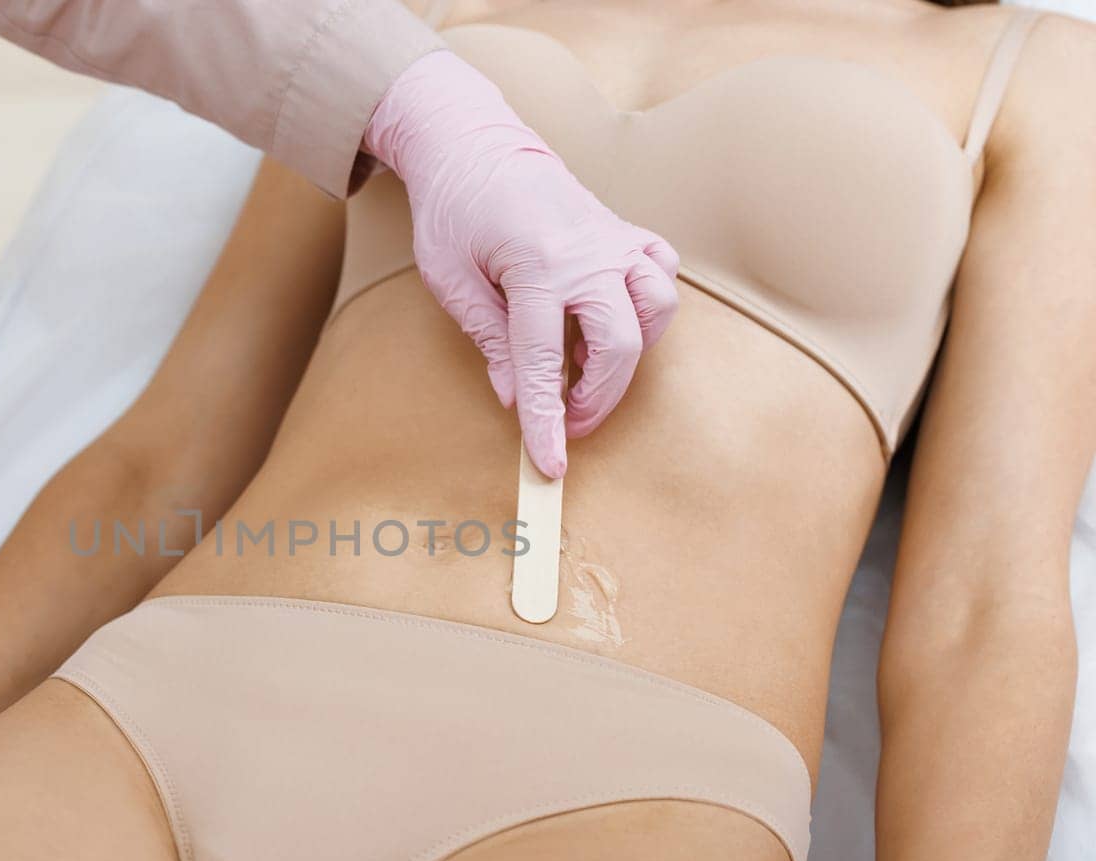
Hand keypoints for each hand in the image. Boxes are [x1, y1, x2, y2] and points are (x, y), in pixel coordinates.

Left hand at [365, 49, 679, 478]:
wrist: (475, 144)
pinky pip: (661, 276)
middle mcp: (588, 253)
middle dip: (596, 399)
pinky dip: (649, 308)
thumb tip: (516, 398)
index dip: (547, 422)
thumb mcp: (449, 280)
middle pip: (621, 345)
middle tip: (565, 422)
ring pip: (658, 310)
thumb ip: (488, 340)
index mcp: (536, 266)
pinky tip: (610, 323)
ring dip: (629, 354)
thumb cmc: (453, 211)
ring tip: (583, 369)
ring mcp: (614, 240)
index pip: (545, 364)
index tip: (551, 465)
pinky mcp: (625, 233)